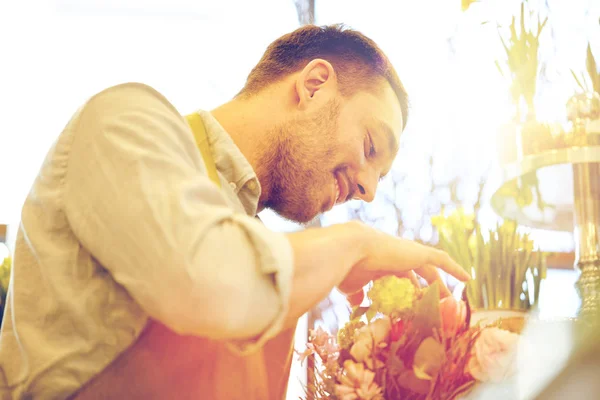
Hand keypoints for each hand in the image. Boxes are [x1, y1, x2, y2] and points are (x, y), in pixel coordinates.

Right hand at [338, 225, 469, 300]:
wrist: (350, 248)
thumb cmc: (346, 267)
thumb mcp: (351, 285)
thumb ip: (356, 294)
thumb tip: (355, 304)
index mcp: (380, 263)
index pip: (397, 277)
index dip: (405, 290)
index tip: (410, 303)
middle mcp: (394, 255)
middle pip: (415, 272)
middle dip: (424, 288)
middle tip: (432, 304)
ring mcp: (407, 252)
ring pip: (430, 269)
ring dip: (439, 284)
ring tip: (449, 300)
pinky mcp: (419, 252)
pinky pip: (441, 260)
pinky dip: (454, 268)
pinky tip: (466, 279)